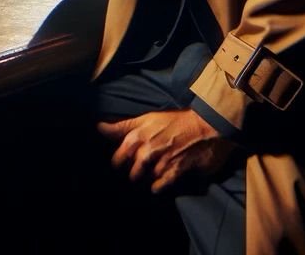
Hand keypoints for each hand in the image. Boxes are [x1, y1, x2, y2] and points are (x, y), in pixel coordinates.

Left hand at [98, 108, 236, 193]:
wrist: (206, 125)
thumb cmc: (176, 119)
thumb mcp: (147, 118)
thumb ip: (122, 126)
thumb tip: (98, 127)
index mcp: (137, 134)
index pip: (118, 156)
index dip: (117, 162)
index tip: (118, 165)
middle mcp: (146, 150)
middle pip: (130, 170)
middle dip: (131, 173)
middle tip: (135, 172)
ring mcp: (160, 162)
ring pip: (144, 178)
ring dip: (145, 179)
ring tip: (147, 177)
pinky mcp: (175, 172)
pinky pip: (160, 186)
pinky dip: (157, 187)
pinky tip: (158, 185)